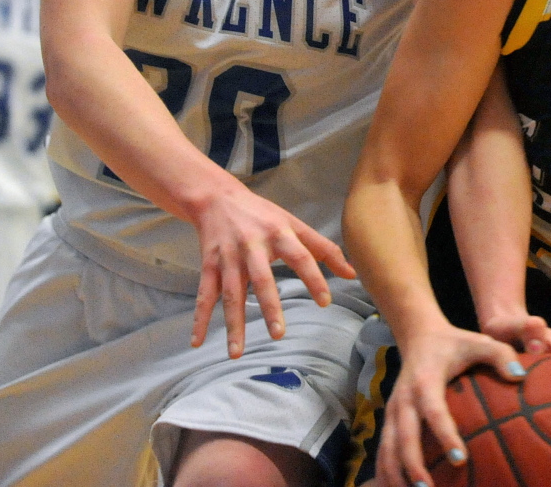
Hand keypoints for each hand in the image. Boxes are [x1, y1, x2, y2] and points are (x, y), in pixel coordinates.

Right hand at [189, 180, 354, 356]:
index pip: (300, 256)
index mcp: (279, 233)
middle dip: (270, 306)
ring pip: (230, 293)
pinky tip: (197, 341)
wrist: (218, 198)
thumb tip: (352, 273)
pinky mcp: (209, 265)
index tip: (325, 302)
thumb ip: (323, 248)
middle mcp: (253, 246)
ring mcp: (229, 257)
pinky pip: (204, 295)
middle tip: (279, 335)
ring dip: (233, 323)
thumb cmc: (262, 214)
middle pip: (262, 278)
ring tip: (238, 352)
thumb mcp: (294, 224)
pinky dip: (200, 319)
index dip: (314, 278)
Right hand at [376, 323, 524, 486]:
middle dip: (414, 465)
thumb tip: (519, 376)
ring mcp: (393, 410)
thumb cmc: (454, 343)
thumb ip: (500, 354)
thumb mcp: (477, 341)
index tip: (461, 459)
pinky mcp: (389, 419)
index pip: (434, 410)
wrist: (418, 336)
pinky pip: (382, 450)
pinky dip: (385, 472)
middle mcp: (404, 397)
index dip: (445, 434)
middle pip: (404, 436)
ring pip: (387, 448)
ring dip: (395, 475)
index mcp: (426, 380)